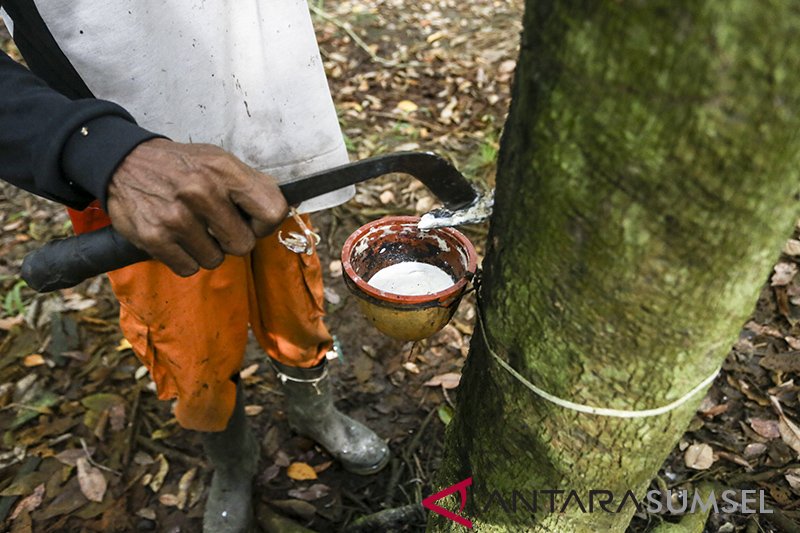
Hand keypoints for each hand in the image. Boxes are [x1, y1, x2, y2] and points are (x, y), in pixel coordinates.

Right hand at [106, 139, 287, 275]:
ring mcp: (176, 216)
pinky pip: (188, 268)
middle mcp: (201, 191)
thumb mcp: (220, 161)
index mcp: (224, 170)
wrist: (124, 162)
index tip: (252, 222)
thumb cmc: (181, 166)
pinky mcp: (154, 237)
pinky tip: (175, 237)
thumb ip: (251, 186)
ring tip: (191, 227)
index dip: (265, 224)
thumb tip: (281, 213)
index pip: (273, 212)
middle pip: (243, 245)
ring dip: (206, 250)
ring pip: (215, 260)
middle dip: (232, 240)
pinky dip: (184, 258)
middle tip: (216, 225)